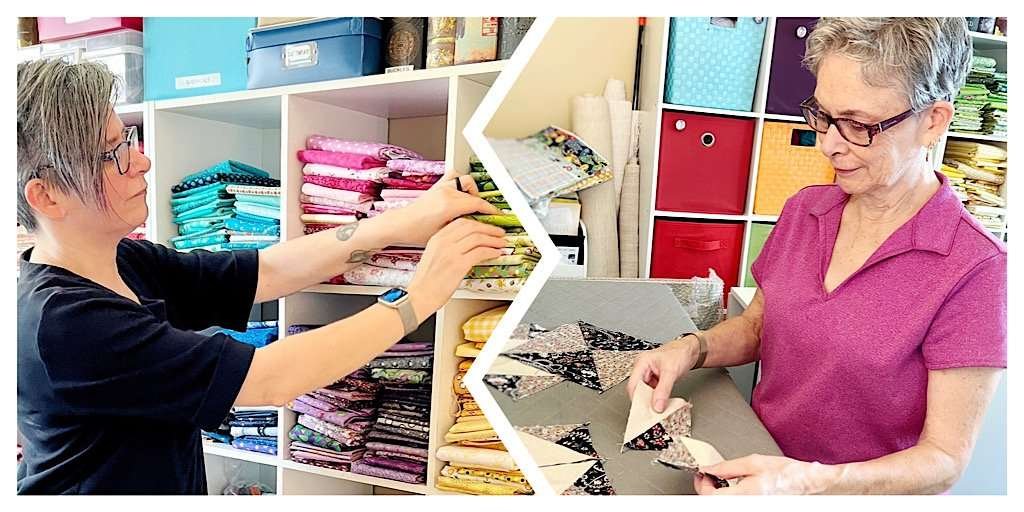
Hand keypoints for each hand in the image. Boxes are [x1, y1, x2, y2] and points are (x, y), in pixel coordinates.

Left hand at [377, 169, 497, 246]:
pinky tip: (462, 194)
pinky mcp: (437, 186)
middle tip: (487, 215)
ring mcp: (441, 187)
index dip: (490, 210)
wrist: (400, 224)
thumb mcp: (444, 233)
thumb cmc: (418, 232)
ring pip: (466, 182)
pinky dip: (462, 183)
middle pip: (474, 194)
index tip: (497, 215)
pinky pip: (455, 177)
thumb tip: (478, 226)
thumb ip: (463, 226)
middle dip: (483, 204)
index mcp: (448, 206)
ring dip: (473, 191)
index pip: (477, 203)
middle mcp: (446, 193)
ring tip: (473, 204)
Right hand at [405, 217, 505, 318]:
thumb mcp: (433, 256)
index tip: (486, 227)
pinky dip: (491, 251)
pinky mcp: (459, 264)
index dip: (477, 223)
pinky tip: (495, 254)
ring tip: (500, 243)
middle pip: (472, 226)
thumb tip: (466, 245)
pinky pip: (480, 252)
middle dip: (489, 229)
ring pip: (478, 238)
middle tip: (498, 232)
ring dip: (493, 240)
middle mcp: (444, 242)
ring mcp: (451, 252)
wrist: (419, 296)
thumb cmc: (425, 281)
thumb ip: (446, 247)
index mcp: (436, 238)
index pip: (461, 222)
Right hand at [626, 335, 698, 412]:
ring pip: (646, 392)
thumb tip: (657, 406)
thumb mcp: (671, 372)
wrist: (691, 350)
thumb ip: (663, 390)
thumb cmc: (680, 353)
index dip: (637, 399)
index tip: (644, 411)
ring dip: (652, 401)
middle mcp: (643, 369)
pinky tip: (662, 403)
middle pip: (638, 390)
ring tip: (659, 408)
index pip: (633, 385)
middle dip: (645, 401)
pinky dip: (657, 398)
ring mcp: (649, 375)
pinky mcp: (656, 379)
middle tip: (652, 412)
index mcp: (641, 363)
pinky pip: (653, 392)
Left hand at [694, 454, 835, 494]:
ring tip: (723, 481)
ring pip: (725, 504)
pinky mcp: (757, 506)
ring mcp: (752, 507)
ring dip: (719, 494)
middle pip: (715, 503)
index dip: (702, 484)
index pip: (709, 496)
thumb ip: (728, 467)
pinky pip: (737, 504)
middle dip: (708, 489)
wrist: (810, 484)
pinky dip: (731, 497)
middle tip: (710, 477)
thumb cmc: (788, 474)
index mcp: (744, 494)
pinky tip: (735, 488)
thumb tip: (709, 468)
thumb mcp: (755, 462)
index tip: (702, 474)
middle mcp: (747, 505)